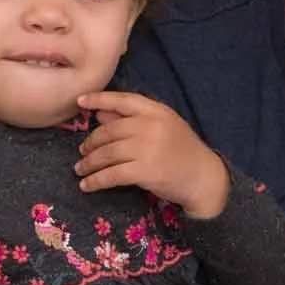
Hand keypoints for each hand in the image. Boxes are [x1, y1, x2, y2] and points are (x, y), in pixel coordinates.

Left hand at [75, 91, 228, 217]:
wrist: (204, 177)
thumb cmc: (182, 151)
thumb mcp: (163, 127)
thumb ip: (133, 119)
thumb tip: (100, 115)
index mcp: (157, 111)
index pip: (123, 100)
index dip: (99, 99)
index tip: (80, 101)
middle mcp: (151, 126)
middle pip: (109, 131)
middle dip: (91, 142)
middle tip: (83, 151)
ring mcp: (148, 148)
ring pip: (107, 153)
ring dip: (89, 163)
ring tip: (81, 169)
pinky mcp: (145, 171)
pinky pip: (112, 174)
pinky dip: (96, 181)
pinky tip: (87, 185)